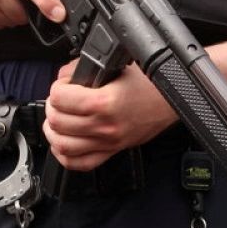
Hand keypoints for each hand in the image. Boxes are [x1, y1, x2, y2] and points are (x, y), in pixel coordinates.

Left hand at [43, 61, 178, 170]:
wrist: (174, 100)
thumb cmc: (151, 82)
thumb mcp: (117, 65)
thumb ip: (86, 69)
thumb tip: (64, 77)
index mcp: (105, 102)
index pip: (61, 99)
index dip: (57, 88)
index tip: (63, 85)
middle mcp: (105, 126)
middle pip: (58, 122)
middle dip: (51, 108)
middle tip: (57, 100)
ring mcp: (108, 142)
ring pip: (63, 146)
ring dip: (53, 132)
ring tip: (56, 119)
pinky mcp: (112, 151)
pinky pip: (80, 163)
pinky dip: (64, 155)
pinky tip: (63, 142)